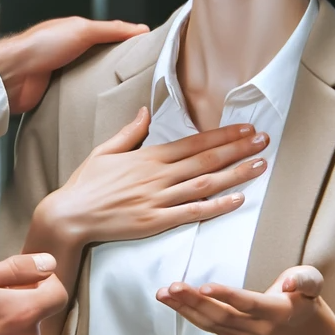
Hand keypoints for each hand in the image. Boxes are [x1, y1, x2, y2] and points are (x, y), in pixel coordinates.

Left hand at [0, 17, 148, 114]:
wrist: (13, 76)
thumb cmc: (40, 46)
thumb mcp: (81, 30)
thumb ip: (111, 30)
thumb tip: (140, 29)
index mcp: (76, 32)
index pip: (109, 36)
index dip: (128, 42)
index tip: (150, 52)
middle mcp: (70, 51)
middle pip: (102, 59)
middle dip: (119, 67)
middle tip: (144, 78)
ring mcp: (63, 72)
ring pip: (92, 78)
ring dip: (105, 84)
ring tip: (129, 94)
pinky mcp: (57, 93)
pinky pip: (80, 95)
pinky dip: (90, 98)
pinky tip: (103, 104)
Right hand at [32, 109, 268, 255]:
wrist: (69, 215)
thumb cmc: (85, 184)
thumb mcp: (104, 151)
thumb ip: (129, 132)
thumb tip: (145, 112)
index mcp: (147, 157)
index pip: (193, 142)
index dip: (222, 135)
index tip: (245, 128)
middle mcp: (157, 176)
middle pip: (206, 159)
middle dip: (238, 149)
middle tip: (264, 140)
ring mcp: (158, 200)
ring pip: (205, 184)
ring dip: (236, 174)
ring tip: (260, 165)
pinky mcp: (155, 222)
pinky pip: (193, 213)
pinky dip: (217, 206)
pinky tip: (238, 200)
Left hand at [155, 265, 324, 334]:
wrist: (300, 321)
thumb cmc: (302, 294)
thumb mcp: (312, 282)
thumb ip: (305, 281)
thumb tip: (289, 285)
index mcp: (277, 311)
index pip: (248, 303)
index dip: (227, 295)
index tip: (205, 286)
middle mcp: (259, 328)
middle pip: (222, 315)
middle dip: (195, 301)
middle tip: (172, 287)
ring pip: (211, 323)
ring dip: (184, 308)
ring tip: (164, 294)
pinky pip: (207, 326)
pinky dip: (187, 313)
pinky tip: (172, 301)